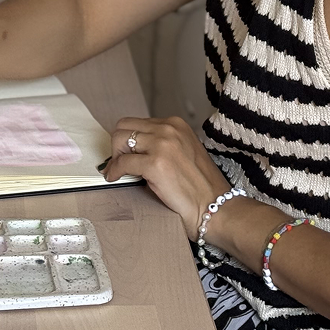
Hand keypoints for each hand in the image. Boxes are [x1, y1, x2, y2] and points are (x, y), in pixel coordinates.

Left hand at [102, 116, 231, 240]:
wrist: (214, 206)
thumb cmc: (200, 185)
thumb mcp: (182, 151)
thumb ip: (161, 143)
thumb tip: (132, 147)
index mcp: (176, 124)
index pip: (137, 122)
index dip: (126, 139)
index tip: (124, 153)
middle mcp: (169, 129)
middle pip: (124, 126)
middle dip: (117, 145)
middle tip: (119, 162)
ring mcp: (162, 145)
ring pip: (119, 140)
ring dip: (114, 157)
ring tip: (117, 171)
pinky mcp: (155, 164)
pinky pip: (122, 163)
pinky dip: (114, 171)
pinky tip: (114, 178)